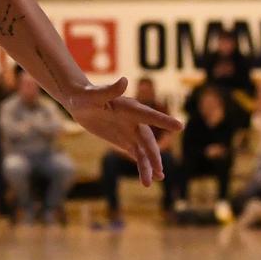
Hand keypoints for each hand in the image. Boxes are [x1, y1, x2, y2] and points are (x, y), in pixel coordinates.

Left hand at [64, 77, 180, 185]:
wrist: (80, 103)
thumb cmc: (85, 95)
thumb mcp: (93, 95)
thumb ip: (108, 90)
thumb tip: (124, 80)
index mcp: (130, 107)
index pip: (148, 115)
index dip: (163, 120)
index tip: (180, 127)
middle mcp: (135, 120)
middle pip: (147, 139)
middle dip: (153, 155)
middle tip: (159, 170)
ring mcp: (131, 131)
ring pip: (144, 150)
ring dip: (151, 164)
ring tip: (158, 179)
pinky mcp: (125, 141)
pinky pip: (137, 155)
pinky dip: (144, 166)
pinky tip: (150, 179)